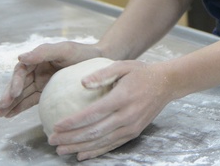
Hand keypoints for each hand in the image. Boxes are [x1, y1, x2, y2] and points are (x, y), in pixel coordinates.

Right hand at [0, 40, 102, 118]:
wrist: (99, 61)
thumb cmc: (82, 52)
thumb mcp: (64, 49)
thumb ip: (43, 52)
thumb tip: (21, 57)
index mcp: (38, 58)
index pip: (21, 71)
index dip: (15, 82)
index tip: (14, 92)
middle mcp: (37, 70)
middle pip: (18, 83)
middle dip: (8, 95)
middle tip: (1, 108)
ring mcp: (40, 81)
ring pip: (21, 93)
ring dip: (10, 103)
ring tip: (0, 114)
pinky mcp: (46, 92)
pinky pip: (30, 100)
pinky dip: (20, 107)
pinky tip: (10, 114)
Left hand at [46, 60, 173, 160]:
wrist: (167, 83)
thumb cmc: (141, 72)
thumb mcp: (123, 65)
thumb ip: (102, 74)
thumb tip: (82, 83)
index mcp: (122, 98)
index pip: (93, 113)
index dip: (73, 122)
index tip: (56, 126)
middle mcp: (127, 116)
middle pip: (94, 131)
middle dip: (71, 138)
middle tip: (52, 140)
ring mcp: (131, 126)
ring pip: (101, 142)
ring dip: (79, 147)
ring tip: (61, 150)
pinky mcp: (134, 133)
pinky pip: (111, 145)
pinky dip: (95, 152)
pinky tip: (81, 155)